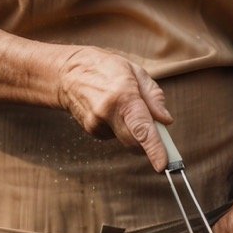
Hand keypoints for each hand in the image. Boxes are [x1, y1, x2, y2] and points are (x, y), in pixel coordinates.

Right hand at [56, 46, 171, 169]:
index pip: (141, 128)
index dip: (154, 148)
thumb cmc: (105, 67)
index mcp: (122, 95)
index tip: (163, 164)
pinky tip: (111, 109)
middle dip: (149, 143)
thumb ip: (153, 97)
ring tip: (124, 104)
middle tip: (158, 130)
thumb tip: (166, 120)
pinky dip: (120, 126)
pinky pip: (115, 134)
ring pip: (126, 138)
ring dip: (133, 130)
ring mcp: (95, 124)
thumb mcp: (135, 71)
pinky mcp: (90, 130)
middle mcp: (107, 113)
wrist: (67, 72)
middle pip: (135, 142)